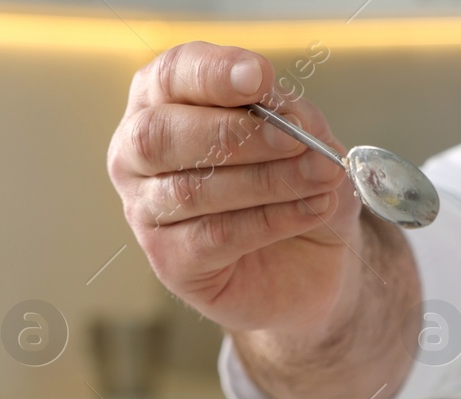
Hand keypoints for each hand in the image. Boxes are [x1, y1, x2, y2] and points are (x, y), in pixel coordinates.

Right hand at [106, 42, 360, 336]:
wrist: (310, 263)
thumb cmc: (295, 186)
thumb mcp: (307, 141)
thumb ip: (293, 118)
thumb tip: (288, 114)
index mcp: (162, 102)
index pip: (172, 75)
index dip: (212, 73)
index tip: (259, 76)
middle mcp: (138, 153)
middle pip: (162, 134)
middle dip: (236, 133)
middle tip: (295, 139)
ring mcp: (146, 210)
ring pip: (193, 189)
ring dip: (268, 180)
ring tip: (322, 177)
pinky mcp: (171, 261)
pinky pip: (216, 236)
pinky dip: (272, 220)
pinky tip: (313, 209)